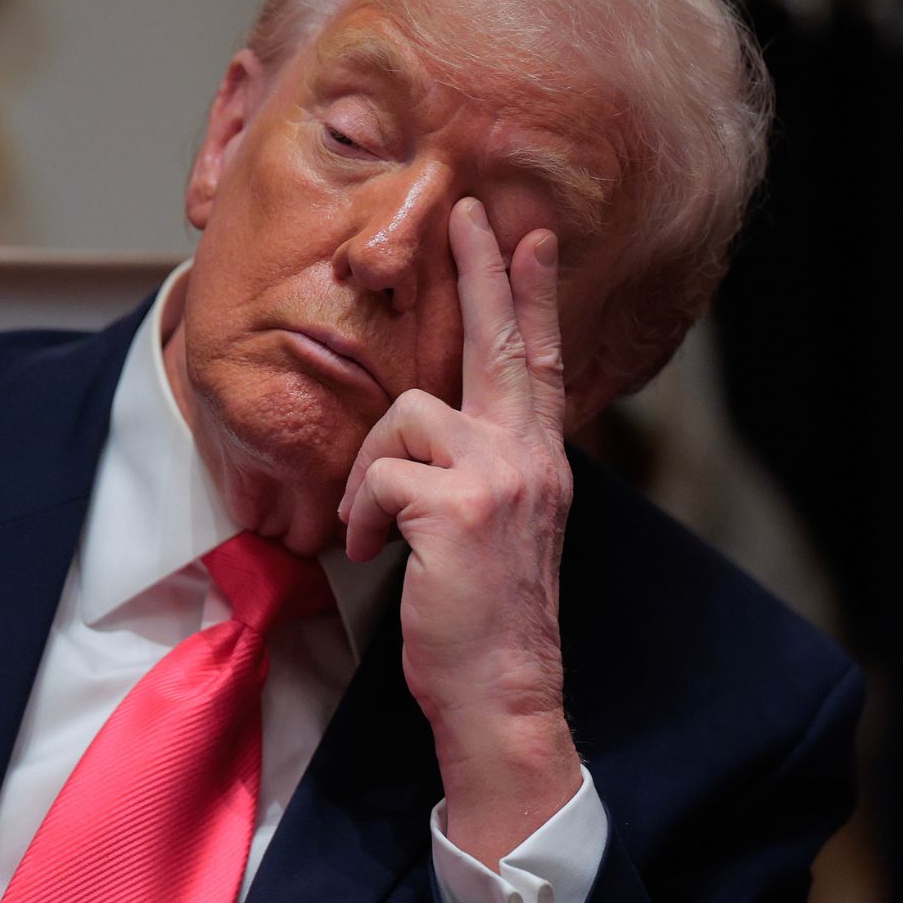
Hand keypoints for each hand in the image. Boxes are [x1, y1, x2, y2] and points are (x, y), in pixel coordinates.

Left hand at [336, 196, 580, 867]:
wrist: (502, 693)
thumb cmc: (484, 618)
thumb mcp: (498, 530)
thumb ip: (480, 472)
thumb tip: (430, 432)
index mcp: (539, 461)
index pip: (540, 360)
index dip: (533, 295)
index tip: (530, 234)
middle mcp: (530, 457)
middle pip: (500, 343)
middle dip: (481, 271)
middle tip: (467, 209)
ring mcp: (498, 478)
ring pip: (406, 414)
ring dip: (369, 468)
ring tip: (372, 527)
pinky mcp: (456, 508)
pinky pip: (378, 474)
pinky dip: (362, 515)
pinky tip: (375, 553)